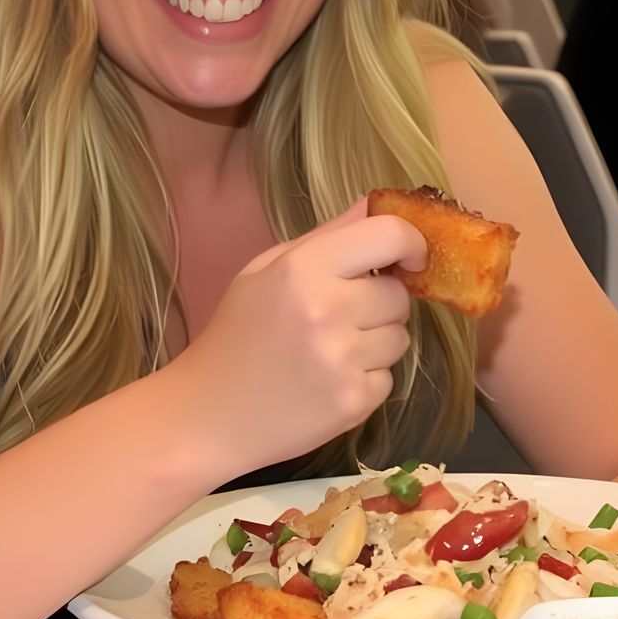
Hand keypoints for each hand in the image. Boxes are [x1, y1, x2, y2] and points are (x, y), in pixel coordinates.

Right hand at [184, 200, 428, 472]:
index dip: (410, 243)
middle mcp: (327, 310)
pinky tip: (327, 382)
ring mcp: (342, 360)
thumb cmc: (237, 335)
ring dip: (376, 342)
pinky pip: (388, 379)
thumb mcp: (265, 269)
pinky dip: (366, 380)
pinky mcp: (353, 403)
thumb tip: (375, 203)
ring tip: (330, 351)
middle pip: (399, 296)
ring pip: (400, 338)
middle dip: (380, 303)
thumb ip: (326, 235)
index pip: (388, 235)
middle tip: (342, 316)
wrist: (207, 414)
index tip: (409, 258)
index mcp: (303, 269)